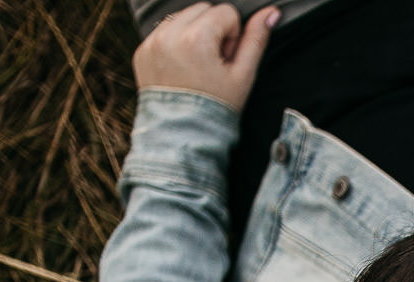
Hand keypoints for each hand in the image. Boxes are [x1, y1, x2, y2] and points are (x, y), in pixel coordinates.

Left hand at [133, 2, 278, 111]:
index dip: (232, 37)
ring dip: (193, 33)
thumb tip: (271, 13)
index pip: (226, 12)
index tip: (225, 61)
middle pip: (202, 9)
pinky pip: (164, 31)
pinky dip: (175, 43)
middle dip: (212, 30)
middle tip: (212, 63)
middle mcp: (170, 35)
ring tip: (197, 66)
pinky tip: (181, 68)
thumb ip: (256, 39)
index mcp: (196, 39)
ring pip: (182, 16)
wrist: (182, 136)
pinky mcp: (142, 51)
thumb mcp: (243, 75)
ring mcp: (152, 42)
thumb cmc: (216, 108)